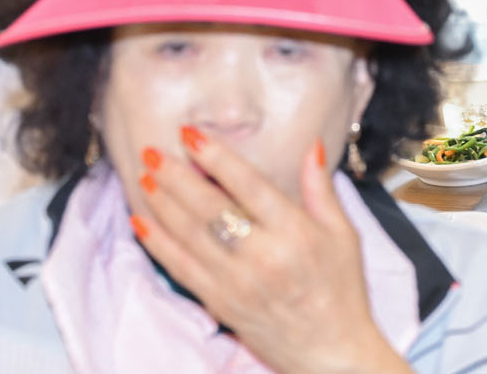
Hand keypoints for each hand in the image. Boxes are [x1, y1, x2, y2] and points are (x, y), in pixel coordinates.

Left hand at [130, 129, 405, 373]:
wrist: (329, 351)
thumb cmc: (341, 290)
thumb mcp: (344, 234)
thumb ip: (322, 189)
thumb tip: (311, 146)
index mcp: (296, 234)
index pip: (249, 187)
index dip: (218, 158)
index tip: (192, 135)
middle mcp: (263, 257)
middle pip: (210, 209)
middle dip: (177, 176)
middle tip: (152, 150)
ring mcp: (236, 283)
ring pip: (189, 236)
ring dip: (162, 203)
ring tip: (144, 175)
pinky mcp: (219, 303)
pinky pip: (180, 269)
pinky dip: (158, 244)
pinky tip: (141, 222)